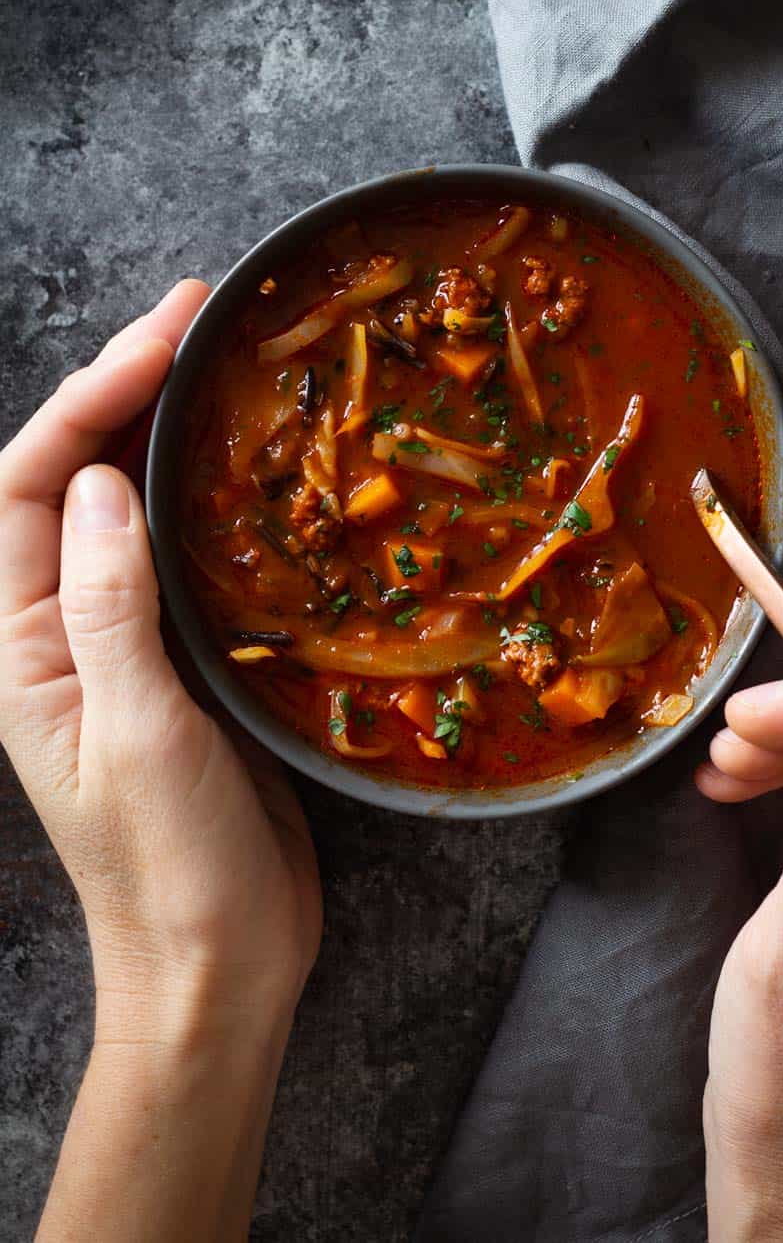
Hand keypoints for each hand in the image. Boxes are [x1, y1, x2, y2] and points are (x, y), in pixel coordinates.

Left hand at [0, 283, 321, 1239]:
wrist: (219, 963)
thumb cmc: (167, 867)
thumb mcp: (137, 732)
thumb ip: (109, 606)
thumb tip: (105, 479)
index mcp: (19, 644)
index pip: (28, 485)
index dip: (89, 398)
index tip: (164, 337)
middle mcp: (60, 630)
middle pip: (76, 478)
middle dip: (128, 390)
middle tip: (202, 317)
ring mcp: (124, 644)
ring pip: (135, 509)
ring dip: (172, 433)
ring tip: (229, 365)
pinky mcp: (186, 663)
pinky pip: (188, 559)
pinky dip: (217, 501)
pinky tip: (261, 471)